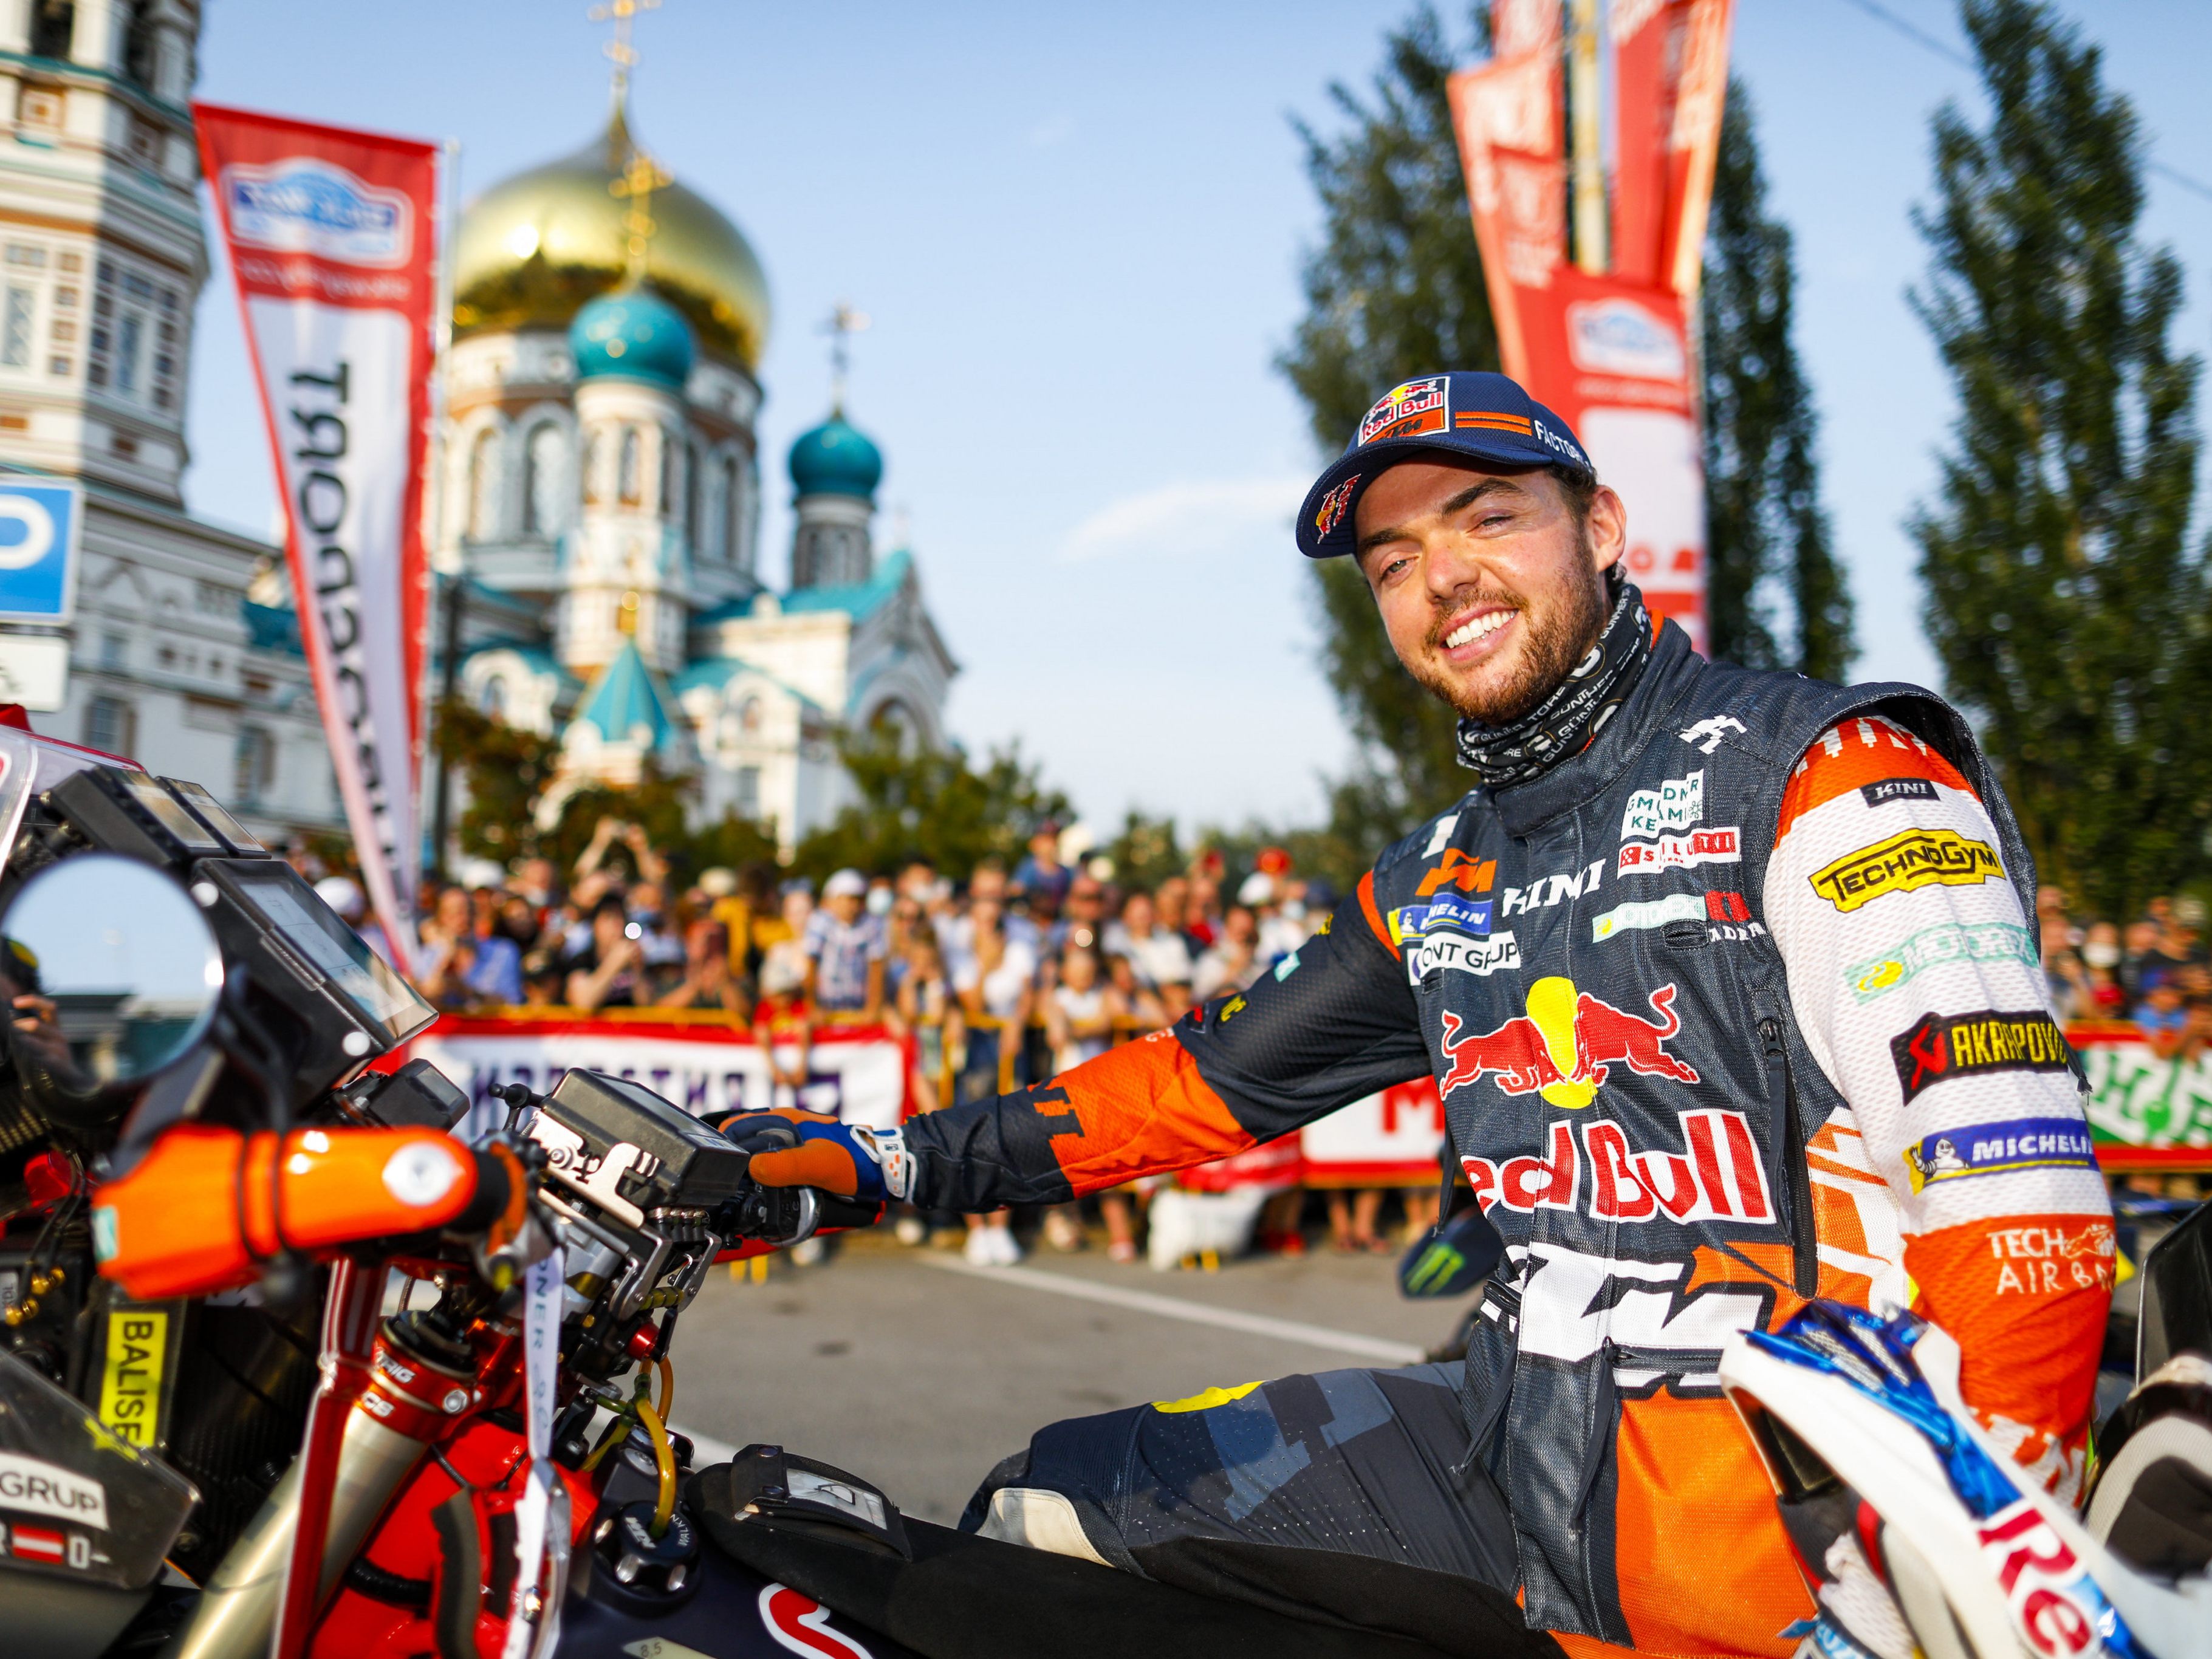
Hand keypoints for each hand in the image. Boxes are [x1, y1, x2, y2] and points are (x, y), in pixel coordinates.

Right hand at [717, 1108, 910, 1202]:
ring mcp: (793, 1144)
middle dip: (734, 1165)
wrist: (886, 1171)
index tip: (716, 1174)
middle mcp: (784, 1129)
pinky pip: (774, 1170)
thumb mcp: (818, 1164)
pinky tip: (766, 1199)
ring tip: (743, 1200)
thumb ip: (785, 1166)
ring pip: (758, 1158)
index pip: (735, 1127)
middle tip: (727, 1193)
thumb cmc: (855, 1162)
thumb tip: (751, 1169)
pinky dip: (766, 1183)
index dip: (723, 1149)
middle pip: (744, 1144)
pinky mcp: (801, 1161)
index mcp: (783, 1121)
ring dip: (750, 1176)